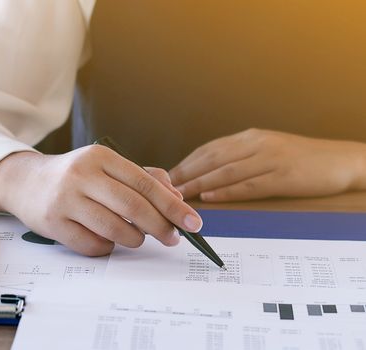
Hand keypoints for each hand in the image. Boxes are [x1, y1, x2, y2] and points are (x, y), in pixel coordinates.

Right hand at [0, 146, 201, 255]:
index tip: (193, 223)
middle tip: (174, 238)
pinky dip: (108, 247)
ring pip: (116, 229)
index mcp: (100, 156)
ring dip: (135, 239)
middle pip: (134, 207)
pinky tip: (106, 239)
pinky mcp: (54, 224)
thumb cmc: (74, 176)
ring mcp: (65, 200)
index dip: (173, 206)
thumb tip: (176, 198)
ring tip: (137, 238)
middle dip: (161, 227)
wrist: (25, 182)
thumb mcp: (106, 166)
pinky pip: (93, 245)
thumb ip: (142, 177)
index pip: (145, 183)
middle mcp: (82, 175)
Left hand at [169, 128, 365, 201]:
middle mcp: (256, 144)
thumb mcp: (267, 150)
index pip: (209, 149)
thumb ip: (240, 157)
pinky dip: (226, 191)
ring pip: (226, 171)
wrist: (341, 160)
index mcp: (250, 137)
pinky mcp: (284, 176)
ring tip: (178, 194)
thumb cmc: (301, 159)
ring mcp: (270, 159)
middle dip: (185, 173)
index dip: (185, 163)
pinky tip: (209, 196)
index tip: (165, 175)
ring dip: (198, 182)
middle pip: (212, 159)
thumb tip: (207, 172)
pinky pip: (249, 185)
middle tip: (162, 187)